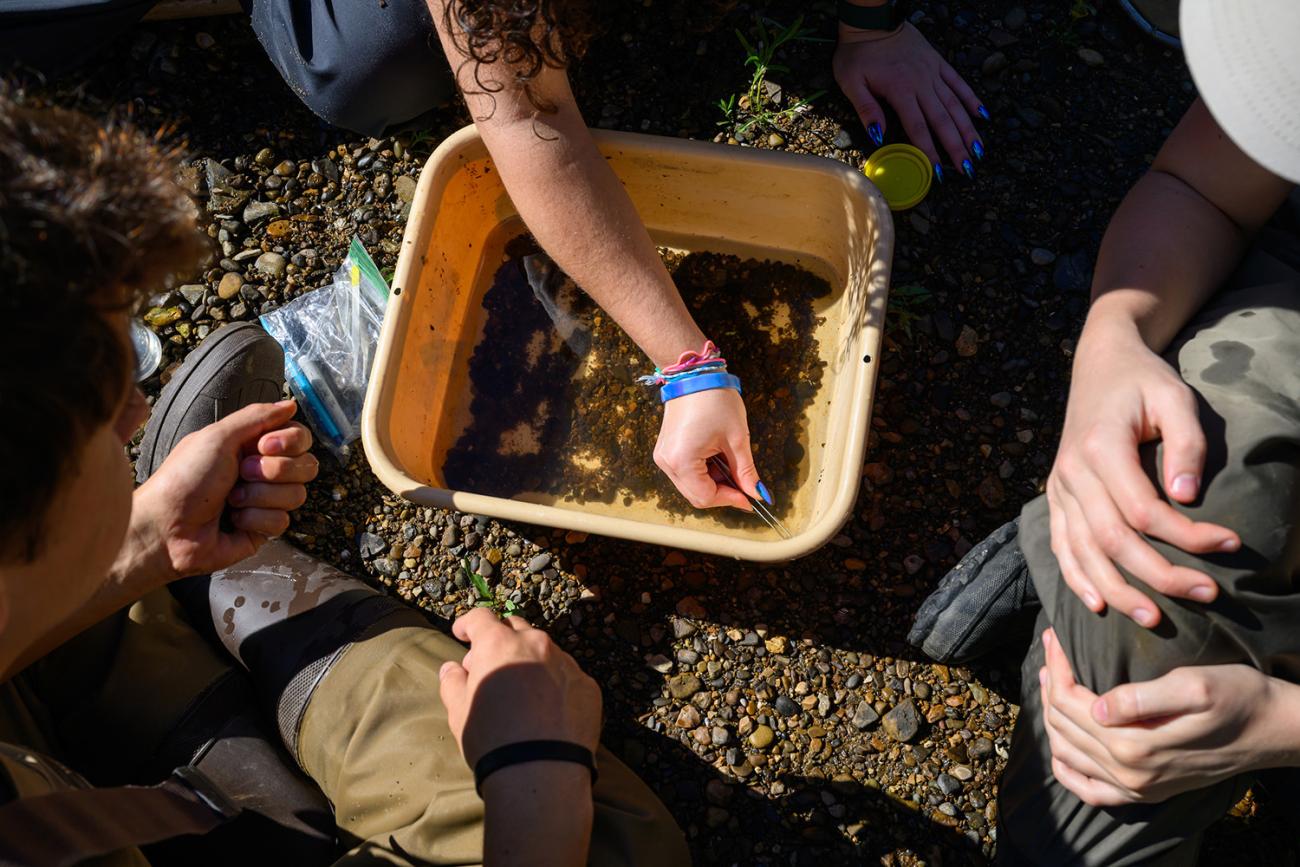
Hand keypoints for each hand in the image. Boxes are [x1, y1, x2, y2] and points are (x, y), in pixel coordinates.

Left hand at [129, 400, 317, 580]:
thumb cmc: (184, 479)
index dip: (290, 441)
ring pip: (296, 495)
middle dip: (274, 470)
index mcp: (251, 445)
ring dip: (260, 496)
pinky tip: (233, 520)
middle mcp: (262, 470)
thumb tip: (290, 403)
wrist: (166, 528)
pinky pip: (282, 521)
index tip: (265, 446)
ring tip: (231, 500)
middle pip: (306, 465)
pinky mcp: (263, 528)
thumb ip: (257, 416)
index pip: (299, 436)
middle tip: (242, 473)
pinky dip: (255, 519)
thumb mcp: (218, 437)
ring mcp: (265, 500)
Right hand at [439, 608, 601, 766]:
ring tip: (522, 691)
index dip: (469, 624)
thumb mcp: (459, 711)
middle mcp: (536, 644)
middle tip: (490, 667)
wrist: (540, 772)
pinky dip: (555, 683)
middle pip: (516, 628)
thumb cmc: (492, 740)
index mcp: (499, 645)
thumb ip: (453, 682)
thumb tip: (452, 669)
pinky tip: (547, 709)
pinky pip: (567, 675)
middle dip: (501, 640)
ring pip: (545, 651)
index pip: (481, 618)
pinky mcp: (588, 685)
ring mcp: (566, 663)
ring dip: (530, 661)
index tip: (463, 634)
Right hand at [654, 388, 762, 510]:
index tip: (750, 497)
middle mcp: (667, 463)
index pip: (706, 497)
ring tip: (730, 465)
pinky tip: (716, 458)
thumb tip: (757, 494)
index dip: (730, 500)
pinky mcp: (665, 451)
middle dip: (722, 493)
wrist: (694, 374)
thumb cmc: (716, 401)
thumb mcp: (737, 439)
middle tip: (743, 484)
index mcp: (682, 461)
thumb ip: (746, 472)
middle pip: (696, 496)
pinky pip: (685, 474)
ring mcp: (664, 457)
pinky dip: (703, 473)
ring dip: (713, 484)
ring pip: (691, 487)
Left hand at [833, 22, 984, 172]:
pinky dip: (971, 98)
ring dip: (968, 128)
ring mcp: (933, 72)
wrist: (872, 21)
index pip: (918, 127)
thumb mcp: (851, 82)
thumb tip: (878, 136)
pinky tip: (982, 114)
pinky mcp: (938, 62)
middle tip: (967, 168)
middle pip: (943, 120)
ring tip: (979, 149)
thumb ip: (866, 109)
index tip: (939, 172)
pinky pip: (958, 82)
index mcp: (900, 90)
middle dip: (956, 146)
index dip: (929, 151)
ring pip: (955, 104)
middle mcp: (922, 83)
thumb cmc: (857, 53)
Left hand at [1039, 628, 1292, 805]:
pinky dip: (1066, 767)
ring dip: (1051, 715)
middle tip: (1050, 650)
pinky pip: (1090, 790)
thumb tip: (1097, 708)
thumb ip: (1142, 699)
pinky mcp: (1145, 793)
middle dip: (1050, 684)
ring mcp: (1136, 788)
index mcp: (1136, 746)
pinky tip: (1060, 745)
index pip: (1071, 702)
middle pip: (1064, 726)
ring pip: (1068, 753)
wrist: (1274, 730)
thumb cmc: (1238, 696)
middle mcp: (1130, 774)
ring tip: (1051, 679)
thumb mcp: (1194, 686)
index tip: (1055, 636)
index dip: (1057, 666)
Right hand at [1045, 322, 1238, 626]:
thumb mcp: (1175, 397)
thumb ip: (1186, 444)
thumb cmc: (1143, 380)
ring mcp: (1058, 486)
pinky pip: (1061, 545)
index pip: (1143, 510)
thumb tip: (1186, 499)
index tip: (1232, 544)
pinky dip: (1077, 577)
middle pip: (1112, 540)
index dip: (1188, 536)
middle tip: (1208, 595)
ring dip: (1119, 590)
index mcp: (1099, 448)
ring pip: (1083, 552)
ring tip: (1155, 619)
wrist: (1099, 363)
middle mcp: (1071, 472)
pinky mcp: (1056, 495)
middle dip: (1160, 575)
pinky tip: (1098, 604)